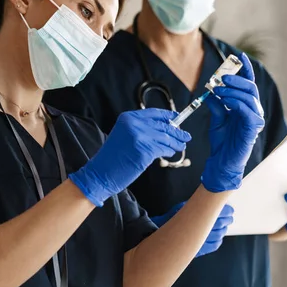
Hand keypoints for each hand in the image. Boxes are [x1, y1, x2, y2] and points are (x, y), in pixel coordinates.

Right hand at [69, 109, 190, 206]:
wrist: (101, 172)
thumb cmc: (113, 157)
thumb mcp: (123, 135)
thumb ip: (140, 129)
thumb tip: (163, 129)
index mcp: (128, 118)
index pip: (153, 113)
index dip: (166, 115)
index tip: (176, 117)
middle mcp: (134, 124)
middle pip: (162, 126)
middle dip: (176, 131)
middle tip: (186, 135)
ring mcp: (140, 137)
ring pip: (165, 138)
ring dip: (176, 142)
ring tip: (182, 145)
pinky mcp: (145, 151)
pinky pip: (163, 149)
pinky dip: (169, 150)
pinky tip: (171, 152)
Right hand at [150, 202, 233, 256]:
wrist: (158, 233)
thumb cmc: (171, 219)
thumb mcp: (183, 207)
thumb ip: (197, 204)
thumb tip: (209, 198)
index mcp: (197, 215)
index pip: (218, 212)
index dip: (226, 211)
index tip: (229, 209)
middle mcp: (200, 229)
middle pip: (220, 223)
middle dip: (227, 219)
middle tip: (230, 216)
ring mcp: (201, 240)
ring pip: (219, 235)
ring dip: (224, 229)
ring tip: (225, 226)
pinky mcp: (199, 250)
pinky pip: (214, 245)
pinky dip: (218, 240)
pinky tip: (219, 237)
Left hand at [202, 53, 264, 191]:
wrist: (222, 161)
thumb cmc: (222, 142)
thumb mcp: (216, 119)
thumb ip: (216, 104)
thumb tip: (211, 90)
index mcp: (245, 106)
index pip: (248, 84)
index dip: (245, 69)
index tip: (239, 56)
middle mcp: (252, 110)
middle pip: (250, 87)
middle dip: (236, 79)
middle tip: (221, 77)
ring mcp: (254, 119)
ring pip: (249, 97)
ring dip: (233, 90)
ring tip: (219, 89)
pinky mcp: (252, 129)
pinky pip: (248, 111)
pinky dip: (236, 103)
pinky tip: (225, 101)